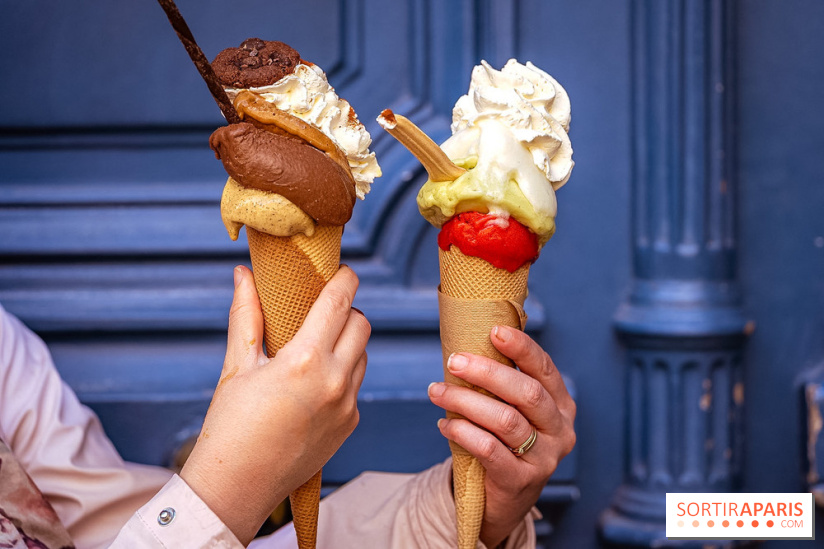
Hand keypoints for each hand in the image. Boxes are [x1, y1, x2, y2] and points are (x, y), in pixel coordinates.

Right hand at [180, 265, 369, 544]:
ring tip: (316, 347)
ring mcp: (347, 406)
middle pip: (362, 324)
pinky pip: (357, 386)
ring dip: (348, 343)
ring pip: (363, 355)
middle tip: (324, 310)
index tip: (343, 271)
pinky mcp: (350, 425)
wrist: (236, 488)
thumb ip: (246, 315)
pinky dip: (343, 374)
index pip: (340, 302)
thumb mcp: (237, 367)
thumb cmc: (229, 426)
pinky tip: (313, 384)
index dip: (345, 279)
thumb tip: (243, 274)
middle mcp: (335, 381)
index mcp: (305, 360)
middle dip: (348, 310)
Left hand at [427, 326, 575, 547]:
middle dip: (487, 373)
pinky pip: (489, 449)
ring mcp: (545, 458)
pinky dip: (463, 433)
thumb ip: (503, 383)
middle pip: (527, 392)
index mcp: (561, 405)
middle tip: (454, 362)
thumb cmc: (503, 443)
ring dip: (465, 402)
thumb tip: (470, 341)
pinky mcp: (522, 480)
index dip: (522, 348)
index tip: (494, 331)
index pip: (544, 369)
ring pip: (505, 420)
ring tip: (437, 392)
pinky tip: (445, 425)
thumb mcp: (512, 411)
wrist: (502, 501)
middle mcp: (559, 430)